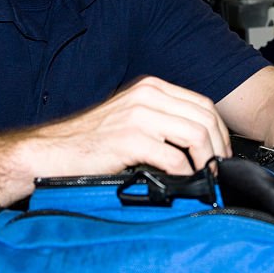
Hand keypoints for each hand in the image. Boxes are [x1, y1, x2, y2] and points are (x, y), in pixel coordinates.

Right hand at [30, 76, 230, 176]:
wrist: (51, 151)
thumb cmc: (89, 141)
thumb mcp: (131, 119)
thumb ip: (162, 122)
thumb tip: (199, 144)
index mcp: (151, 88)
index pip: (202, 104)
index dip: (220, 131)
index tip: (222, 153)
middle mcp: (147, 96)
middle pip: (205, 118)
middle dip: (219, 147)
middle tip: (220, 169)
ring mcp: (139, 116)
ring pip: (196, 135)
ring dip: (208, 161)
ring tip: (207, 177)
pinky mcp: (130, 139)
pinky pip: (174, 158)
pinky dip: (186, 174)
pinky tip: (183, 184)